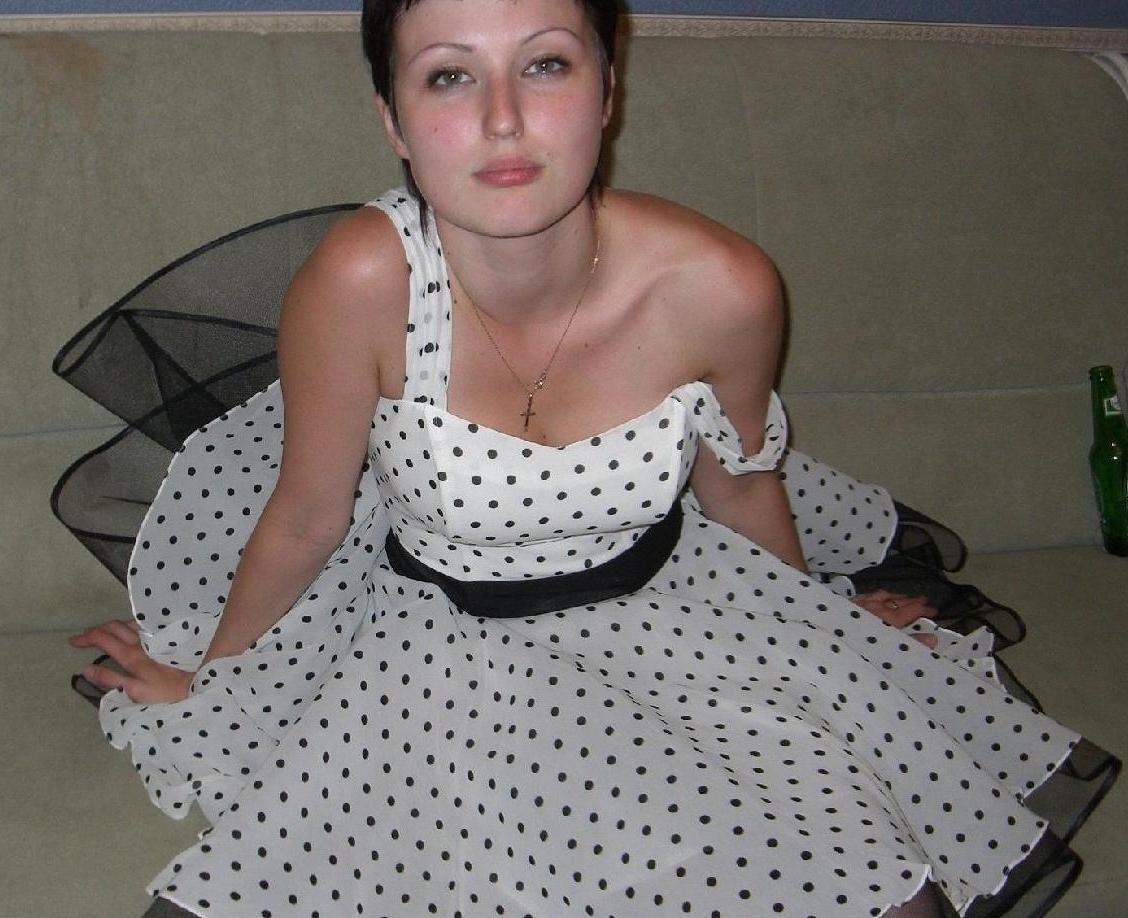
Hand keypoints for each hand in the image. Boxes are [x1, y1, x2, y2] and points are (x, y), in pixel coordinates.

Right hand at [69, 618, 192, 703]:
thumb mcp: (135, 692)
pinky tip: (130, 631)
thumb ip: (110, 679)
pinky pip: (144, 626)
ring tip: (104, 633)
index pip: (103, 639)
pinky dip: (131, 626)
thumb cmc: (166, 693)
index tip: (73, 641)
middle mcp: (142, 642)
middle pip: (114, 627)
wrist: (199, 684)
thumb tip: (85, 669)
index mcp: (132, 656)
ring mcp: (155, 638)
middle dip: (96, 630)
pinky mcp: (167, 638)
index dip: (86, 638)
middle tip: (84, 637)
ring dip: (113, 626)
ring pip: (129, 623)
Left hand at [852, 590, 937, 648]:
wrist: (827, 634)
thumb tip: (932, 639)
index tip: (933, 610)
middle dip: (912, 600)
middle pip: (899, 600)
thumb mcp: (888, 649)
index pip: (911, 611)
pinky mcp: (849, 603)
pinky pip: (867, 594)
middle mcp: (877, 607)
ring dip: (895, 596)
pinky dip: (876, 594)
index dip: (924, 609)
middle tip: (923, 600)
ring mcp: (862, 603)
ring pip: (883, 595)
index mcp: (889, 618)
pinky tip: (875, 596)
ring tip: (902, 596)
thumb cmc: (858, 645)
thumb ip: (911, 644)